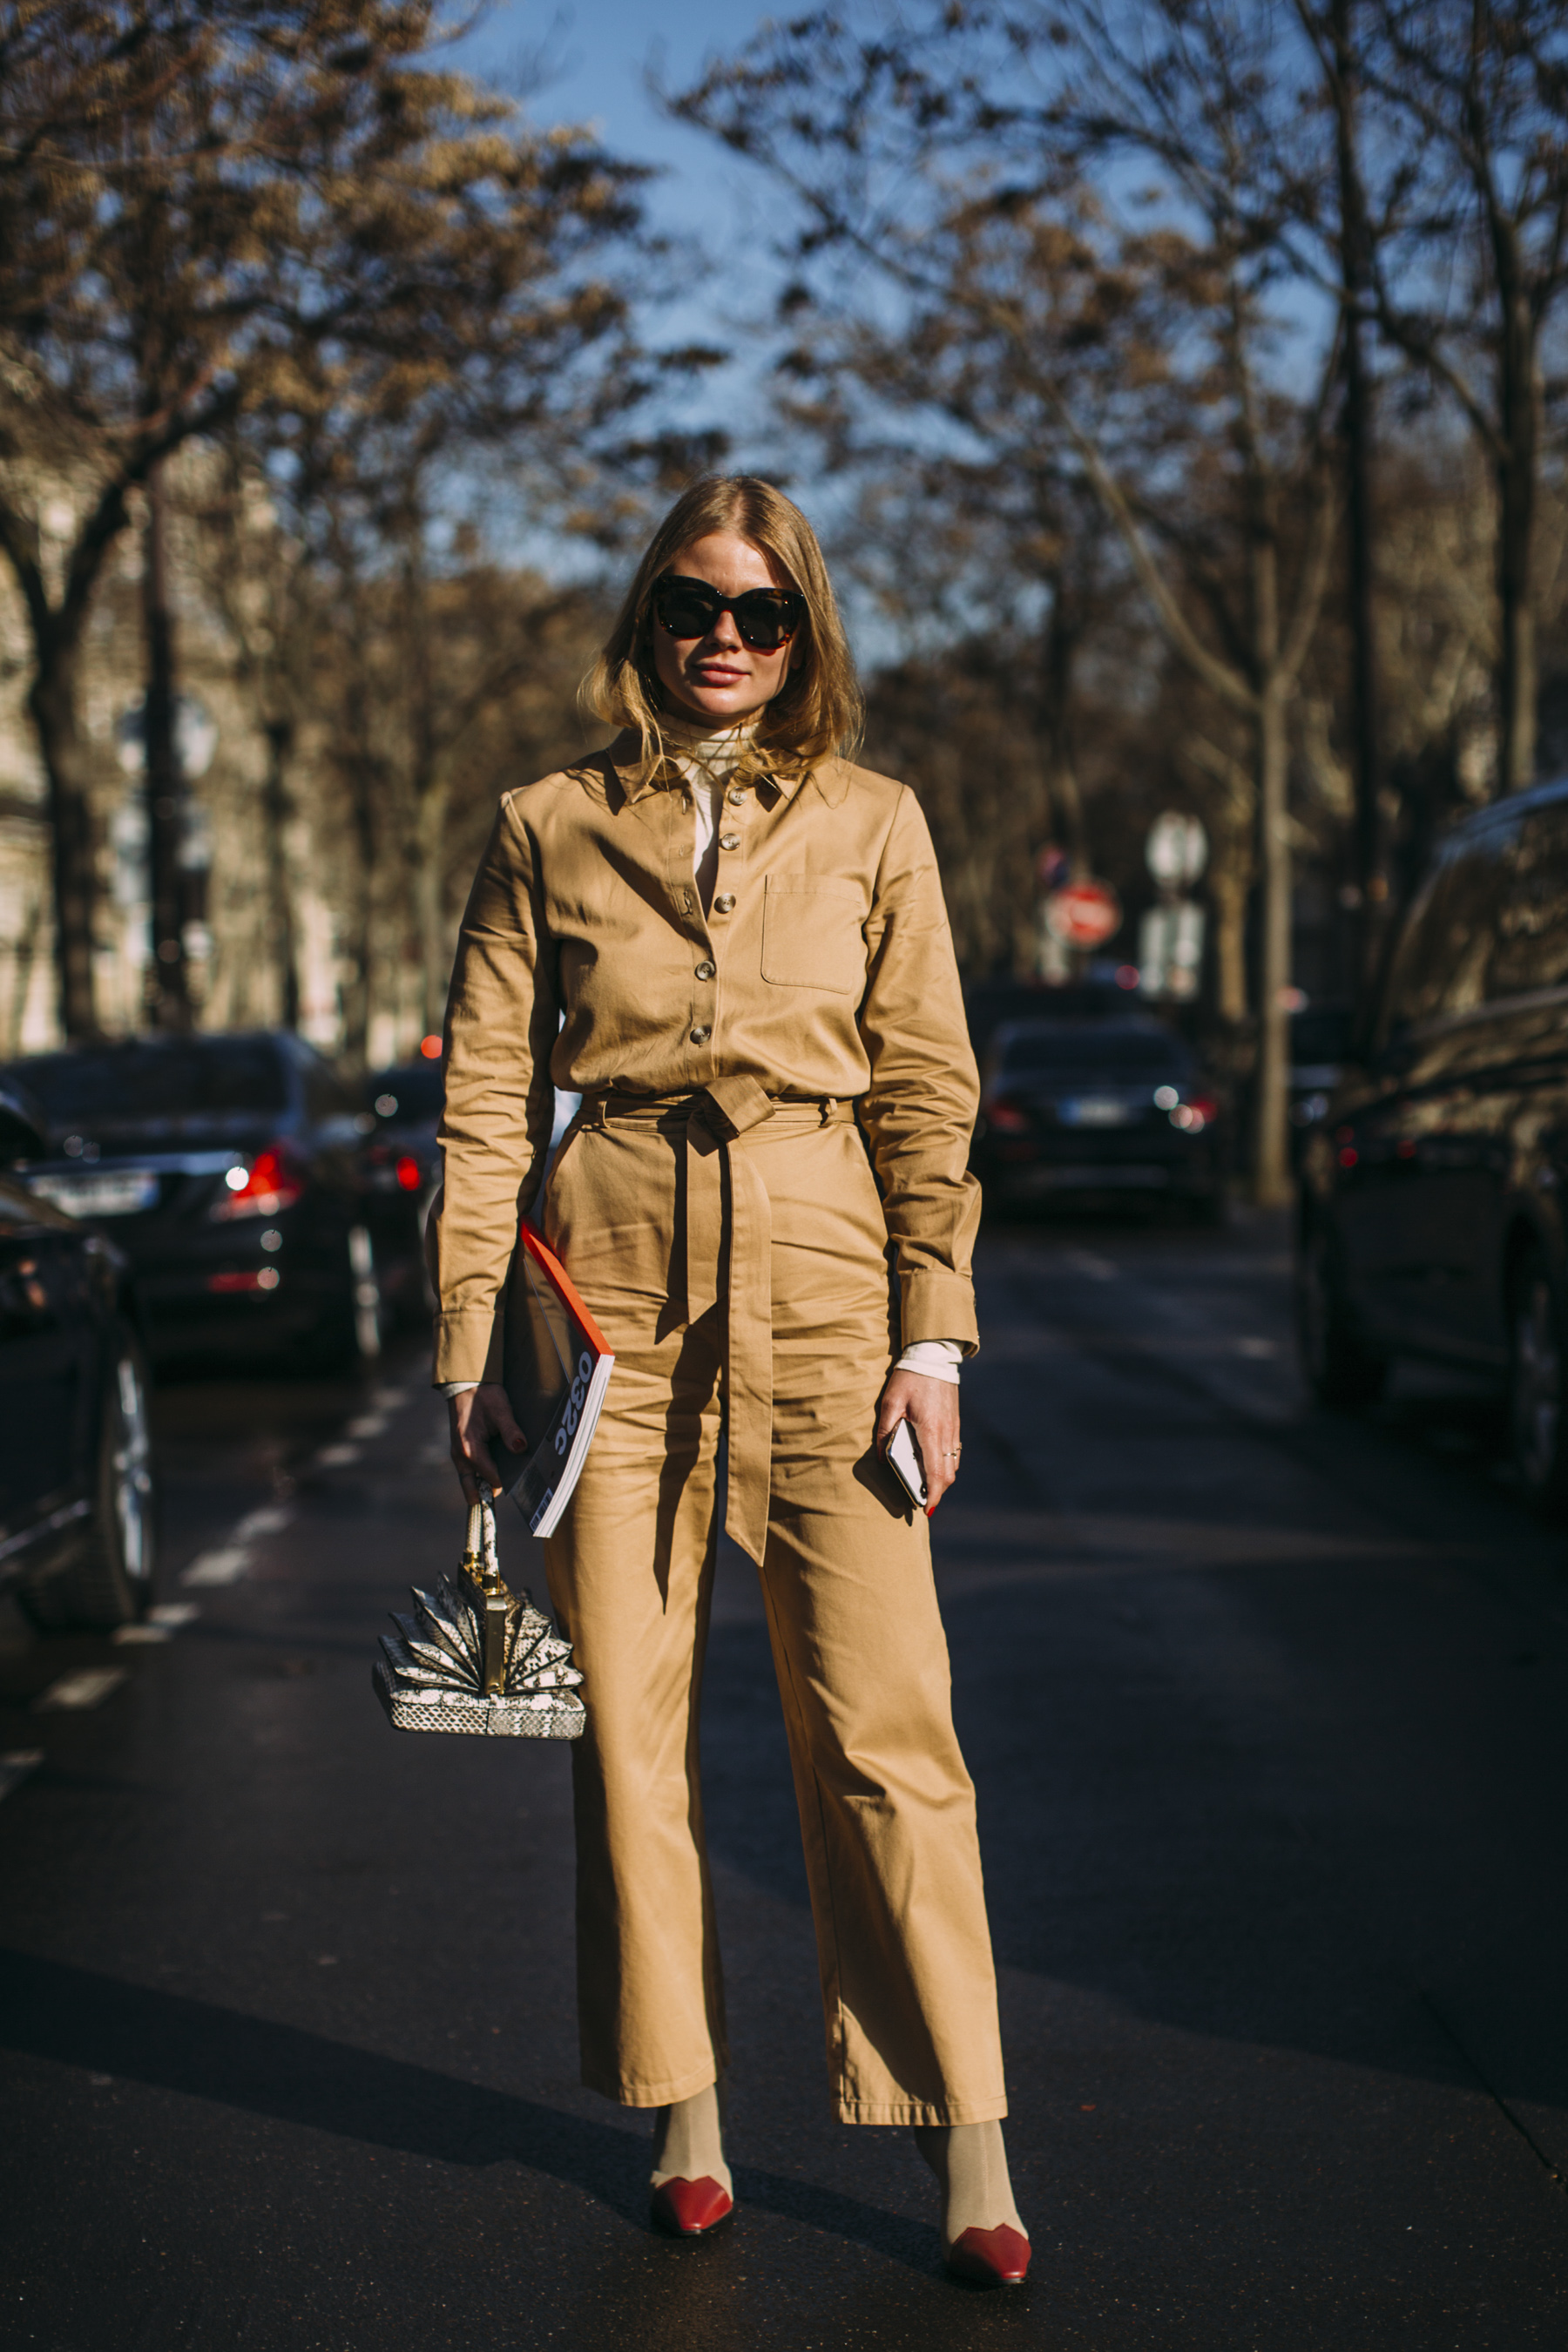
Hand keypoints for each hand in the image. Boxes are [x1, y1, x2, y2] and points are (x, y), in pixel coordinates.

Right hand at [449, 1382, 525, 1503]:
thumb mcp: (501, 1410)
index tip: (522, 1483)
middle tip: (508, 1496)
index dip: (506, 1482)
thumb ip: (511, 1431)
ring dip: (484, 1486)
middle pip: (473, 1490)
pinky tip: (497, 1472)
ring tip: (505, 1486)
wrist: (465, 1384)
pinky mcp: (460, 1452)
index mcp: (469, 1449)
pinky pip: (469, 1473)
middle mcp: (460, 1457)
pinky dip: (480, 1477)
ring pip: (470, 1483)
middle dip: (488, 1496)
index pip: (491, 1478)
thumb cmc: (484, 1395)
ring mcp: (458, 1456)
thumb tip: (521, 1449)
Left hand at [875, 1368, 960, 1515]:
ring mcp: (954, 1428)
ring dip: (942, 1478)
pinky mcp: (955, 1423)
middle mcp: (946, 1433)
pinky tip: (932, 1463)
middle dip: (938, 1490)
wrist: (934, 1356)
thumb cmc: (910, 1378)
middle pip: (948, 1473)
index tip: (927, 1508)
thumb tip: (883, 1458)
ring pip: (953, 1464)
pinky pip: (954, 1451)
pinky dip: (946, 1464)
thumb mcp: (890, 1401)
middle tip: (922, 1499)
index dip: (933, 1494)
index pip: (936, 1472)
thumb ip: (885, 1430)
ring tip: (926, 1484)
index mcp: (931, 1431)